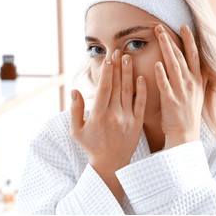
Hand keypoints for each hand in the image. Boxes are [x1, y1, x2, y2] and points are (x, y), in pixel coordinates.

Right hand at [70, 49, 146, 201]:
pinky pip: (141, 103)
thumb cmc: (92, 146)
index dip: (106, 71)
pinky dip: (142, 90)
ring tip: (128, 58)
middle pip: (116, 85)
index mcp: (98, 115)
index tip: (108, 58)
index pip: (104, 88)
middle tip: (118, 51)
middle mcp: (114, 114)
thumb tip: (74, 90)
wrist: (112, 164)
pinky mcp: (137, 123)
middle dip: (117, 67)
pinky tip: (141, 77)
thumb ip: (74, 110)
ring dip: (128, 73)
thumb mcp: (76, 131)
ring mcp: (127, 118)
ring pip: (129, 91)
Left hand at [154, 24, 204, 148]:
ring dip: (166, 49)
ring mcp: (182, 92)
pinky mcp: (172, 101)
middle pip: (181, 56)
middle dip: (171, 40)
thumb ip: (196, 78)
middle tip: (161, 26)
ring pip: (174, 66)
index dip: (189, 40)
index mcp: (197, 81)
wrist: (185, 135)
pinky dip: (162, 74)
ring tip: (158, 35)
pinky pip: (166, 85)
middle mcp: (191, 84)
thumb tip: (196, 64)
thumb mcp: (197, 93)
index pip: (194, 56)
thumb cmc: (187, 114)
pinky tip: (156, 64)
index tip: (184, 26)